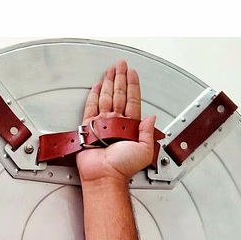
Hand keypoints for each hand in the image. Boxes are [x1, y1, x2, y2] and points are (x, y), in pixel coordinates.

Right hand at [76, 60, 155, 184]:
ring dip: (108, 82)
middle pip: (119, 94)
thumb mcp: (145, 150)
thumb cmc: (122, 167)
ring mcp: (103, 124)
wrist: (104, 175)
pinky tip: (96, 86)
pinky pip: (91, 107)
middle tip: (121, 64)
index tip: (132, 73)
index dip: (133, 85)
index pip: (132, 100)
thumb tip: (151, 117)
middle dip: (120, 78)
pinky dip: (93, 96)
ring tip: (110, 69)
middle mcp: (116, 123)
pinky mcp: (89, 128)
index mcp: (130, 127)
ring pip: (106, 97)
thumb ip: (148, 132)